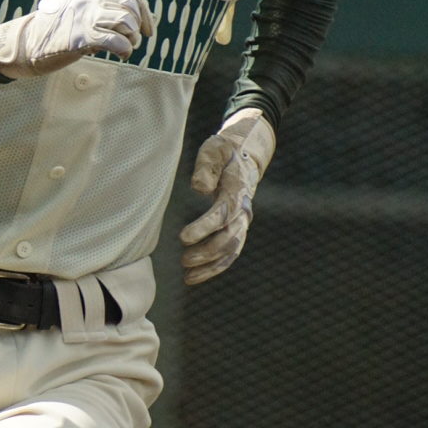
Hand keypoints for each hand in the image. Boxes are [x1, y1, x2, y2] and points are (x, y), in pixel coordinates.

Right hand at [0, 0, 152, 78]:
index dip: (144, 9)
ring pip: (126, 22)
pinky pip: (116, 41)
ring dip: (131, 38)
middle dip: (139, 25)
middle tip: (133, 39)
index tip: (146, 28)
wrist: (28, 42)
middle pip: (131, 5)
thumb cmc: (58, 23)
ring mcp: (85, 15)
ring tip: (126, 46)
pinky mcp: (82, 36)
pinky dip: (124, 49)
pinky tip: (121, 54)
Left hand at [179, 108, 275, 284]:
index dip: (204, 227)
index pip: (222, 214)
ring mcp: (242, 222)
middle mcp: (243, 210)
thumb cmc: (224, 152)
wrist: (244, 156)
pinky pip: (230, 254)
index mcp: (237, 191)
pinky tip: (194, 277)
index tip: (183, 237)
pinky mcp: (237, 229)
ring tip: (187, 276)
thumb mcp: (214, 150)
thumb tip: (199, 188)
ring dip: (211, 265)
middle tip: (184, 259)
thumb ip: (206, 167)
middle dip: (207, 251)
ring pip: (231, 250)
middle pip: (229, 237)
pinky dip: (215, 268)